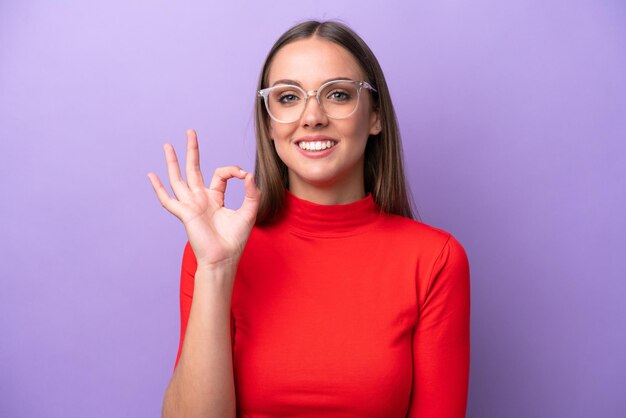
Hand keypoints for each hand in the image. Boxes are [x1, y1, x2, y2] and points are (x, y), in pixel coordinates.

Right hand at [147, 129, 260, 269]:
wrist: (224, 258)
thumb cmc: (235, 240)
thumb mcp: (249, 212)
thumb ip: (251, 193)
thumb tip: (248, 175)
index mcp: (214, 198)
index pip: (220, 175)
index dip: (232, 170)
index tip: (243, 175)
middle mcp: (200, 199)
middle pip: (193, 169)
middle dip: (192, 150)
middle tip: (190, 132)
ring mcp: (190, 205)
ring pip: (178, 179)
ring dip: (172, 162)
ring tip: (167, 145)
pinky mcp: (185, 213)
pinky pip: (168, 200)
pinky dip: (158, 188)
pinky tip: (151, 176)